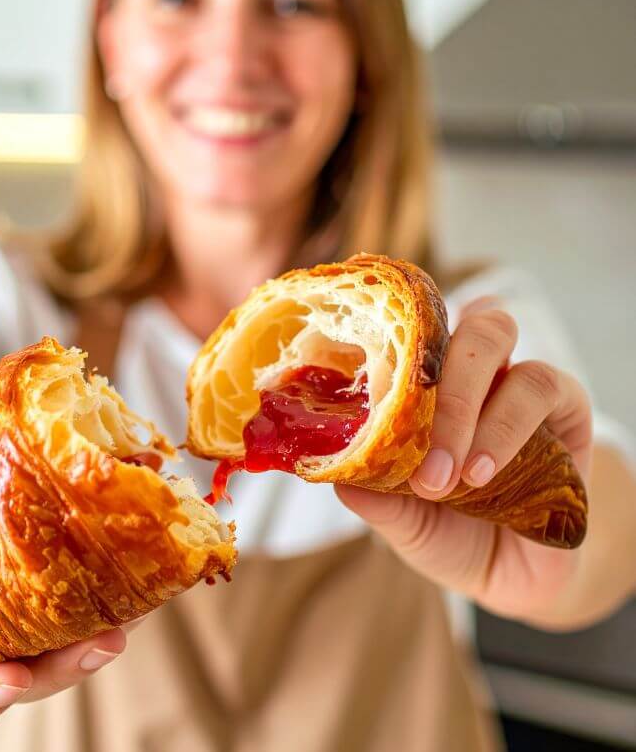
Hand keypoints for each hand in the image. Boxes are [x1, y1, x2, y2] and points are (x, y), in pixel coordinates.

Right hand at [0, 377, 127, 725]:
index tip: (7, 679)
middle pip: (18, 672)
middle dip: (62, 666)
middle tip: (104, 642)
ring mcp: (15, 605)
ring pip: (58, 643)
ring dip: (101, 632)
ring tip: (137, 610)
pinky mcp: (51, 578)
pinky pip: (81, 601)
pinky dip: (113, 593)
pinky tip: (143, 567)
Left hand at [336, 297, 593, 623]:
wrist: (510, 577)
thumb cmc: (446, 531)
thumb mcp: (402, 521)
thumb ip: (376, 496)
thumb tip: (336, 474)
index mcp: (423, 382)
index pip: (402, 330)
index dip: (381, 344)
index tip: (361, 394)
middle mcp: (467, 366)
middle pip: (445, 324)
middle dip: (433, 386)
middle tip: (422, 459)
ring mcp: (512, 375)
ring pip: (494, 338)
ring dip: (466, 409)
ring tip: (452, 476)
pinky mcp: (565, 403)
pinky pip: (542, 387)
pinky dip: (504, 428)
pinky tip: (482, 472)